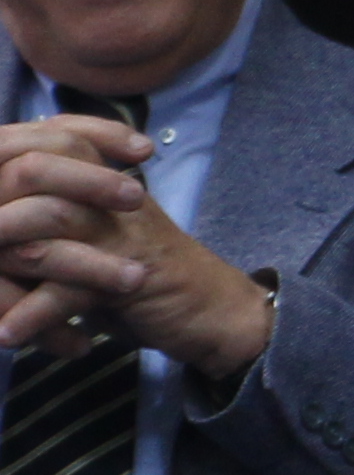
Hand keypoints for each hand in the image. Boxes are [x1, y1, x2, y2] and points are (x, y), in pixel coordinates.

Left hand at [0, 116, 270, 375]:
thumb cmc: (142, 272)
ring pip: (47, 219)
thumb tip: (6, 213)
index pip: (43, 140)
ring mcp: (121, 233)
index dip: (10, 154)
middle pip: (33, 169)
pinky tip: (10, 334)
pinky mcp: (130, 277)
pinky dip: (34, 313)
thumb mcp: (94, 236)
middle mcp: (111, 195)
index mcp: (101, 180)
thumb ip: (48, 219)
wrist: (213, 310)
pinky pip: (69, 286)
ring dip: (4, 260)